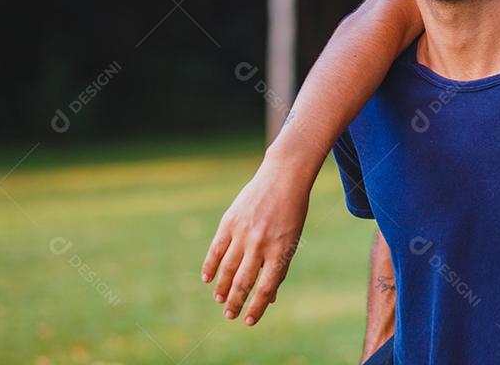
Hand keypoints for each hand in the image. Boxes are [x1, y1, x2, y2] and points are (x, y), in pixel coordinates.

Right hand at [201, 156, 311, 324]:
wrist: (283, 177)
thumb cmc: (291, 212)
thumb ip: (279, 267)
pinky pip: (216, 249)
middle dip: (236, 302)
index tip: (249, 321)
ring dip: (222, 287)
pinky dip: (210, 266)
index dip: (257, 306)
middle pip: (244, 281)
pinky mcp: (230, 221)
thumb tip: (269, 297)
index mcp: (281, 250)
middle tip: (230, 315)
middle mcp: (261, 243)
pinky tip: (207, 279)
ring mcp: (244, 232)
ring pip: (228, 268)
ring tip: (219, 300)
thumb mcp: (291, 239)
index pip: (266, 286)